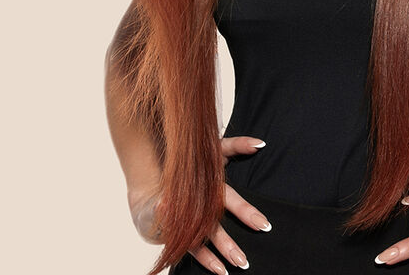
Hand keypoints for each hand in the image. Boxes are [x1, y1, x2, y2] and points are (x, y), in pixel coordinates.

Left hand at [129, 134, 271, 274]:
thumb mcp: (158, 176)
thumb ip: (158, 199)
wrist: (144, 199)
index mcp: (202, 170)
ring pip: (217, 228)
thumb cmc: (159, 181)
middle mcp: (205, 191)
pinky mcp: (189, 233)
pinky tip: (221, 269)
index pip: (225, 150)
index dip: (242, 146)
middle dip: (245, 212)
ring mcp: (200, 213)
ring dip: (229, 244)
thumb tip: (161, 205)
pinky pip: (200, 247)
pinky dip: (209, 259)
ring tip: (242, 260)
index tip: (258, 145)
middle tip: (263, 225)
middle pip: (228, 200)